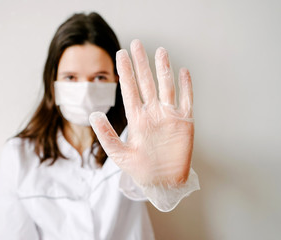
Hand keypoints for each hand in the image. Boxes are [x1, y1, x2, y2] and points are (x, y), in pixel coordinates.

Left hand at [90, 39, 193, 187]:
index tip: (120, 54)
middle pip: (146, 82)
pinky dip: (186, 86)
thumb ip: (106, 134)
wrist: (163, 182)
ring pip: (166, 86)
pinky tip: (182, 71)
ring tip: (160, 51)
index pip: (130, 89)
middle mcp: (152, 113)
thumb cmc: (140, 170)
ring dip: (163, 69)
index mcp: (137, 118)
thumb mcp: (119, 154)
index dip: (126, 71)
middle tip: (136, 43)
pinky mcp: (184, 122)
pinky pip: (187, 100)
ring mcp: (169, 116)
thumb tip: (94, 114)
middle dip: (141, 63)